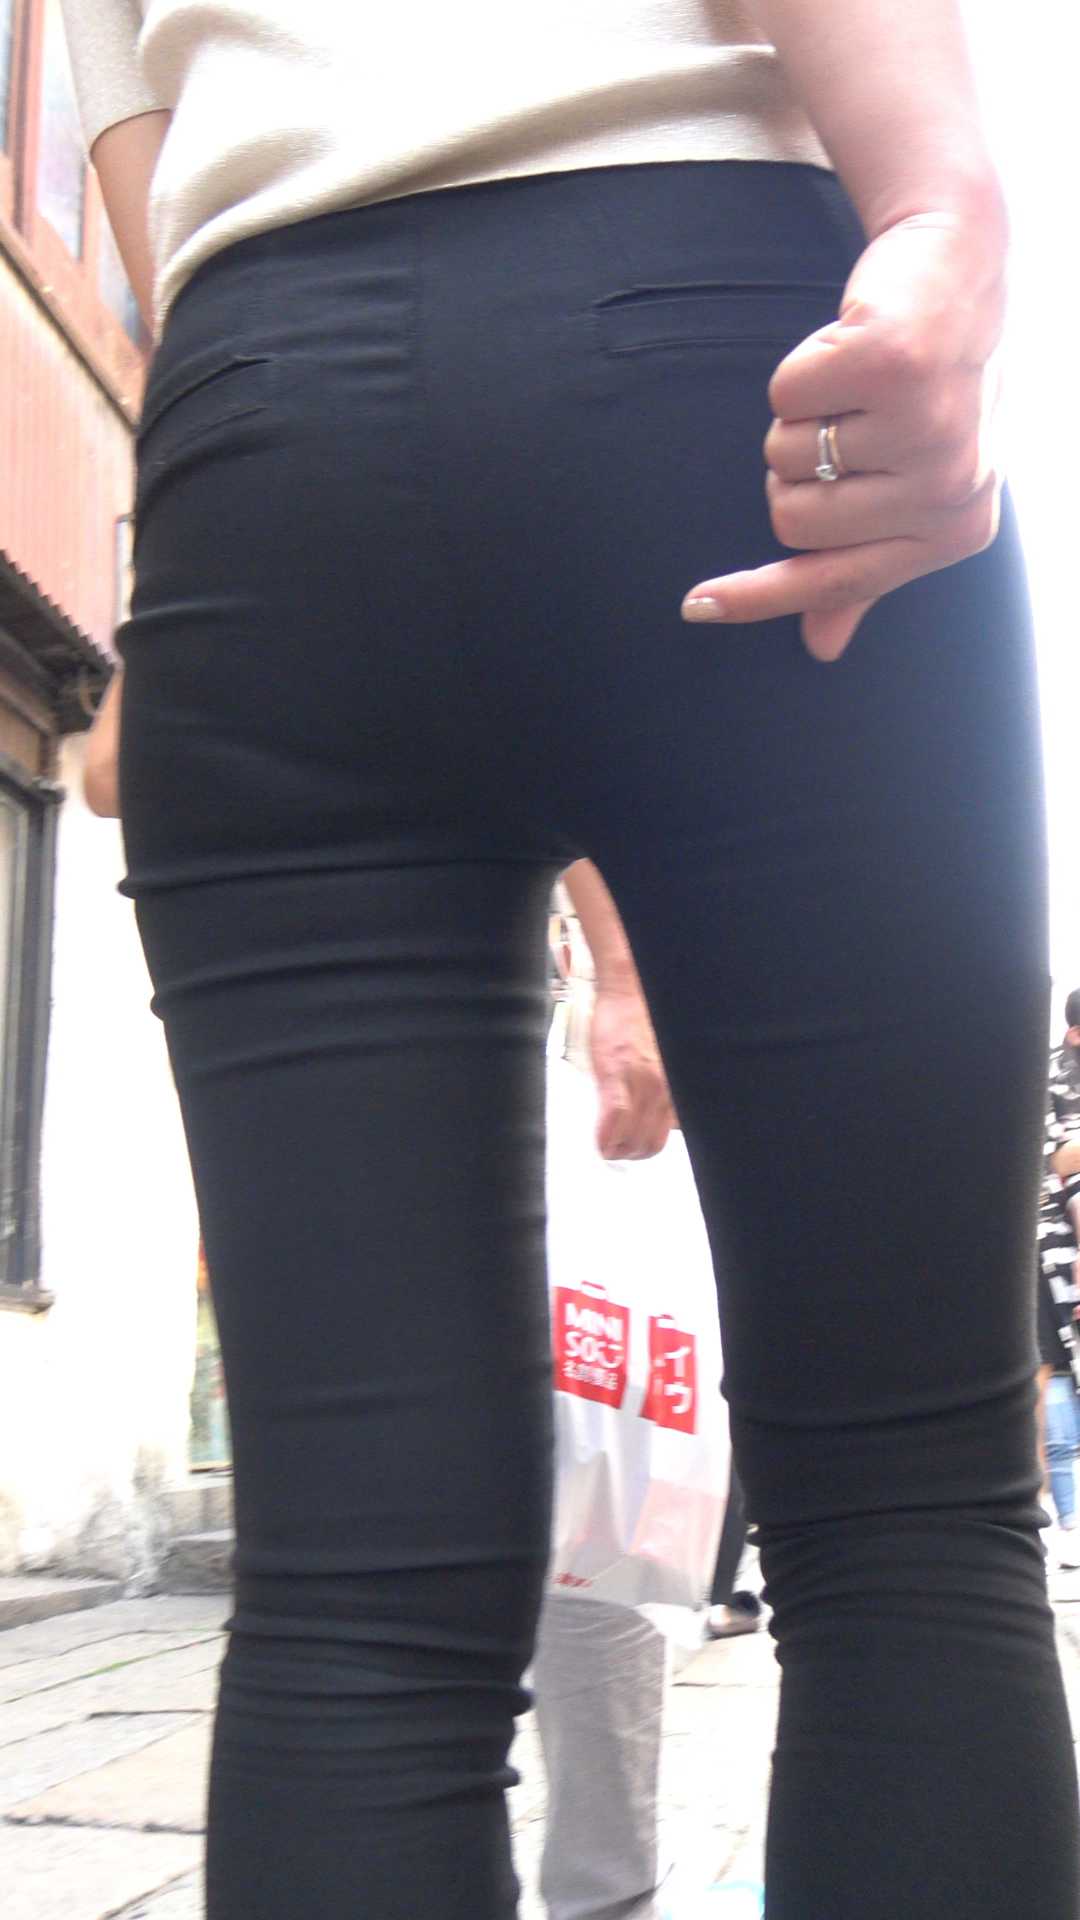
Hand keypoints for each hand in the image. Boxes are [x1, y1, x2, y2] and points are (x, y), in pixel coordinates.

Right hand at [588, 985, 674, 1160]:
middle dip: (630, 1153)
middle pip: (650, 1145)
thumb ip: (662, 1093)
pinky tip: (599, 1140)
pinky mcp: (615, 1076)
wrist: (629, 990)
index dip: (645, 1147)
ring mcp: (641, 1084)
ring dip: (615, 1148)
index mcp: (675, 1088)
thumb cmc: (642, 1022)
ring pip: (632, 1140)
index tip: (632, 1144)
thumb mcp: (661, 1063)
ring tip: (606, 1140)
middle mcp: (664, 1090)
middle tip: (616, 1146)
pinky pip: (613, 1121)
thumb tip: (659, 1121)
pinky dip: (604, 1138)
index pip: (667, 1135)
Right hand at [682, 212, 1005, 660]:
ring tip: (855, 384)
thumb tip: (822, 647)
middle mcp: (951, 486)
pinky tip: (849, 345)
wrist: (959, 267)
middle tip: (846, 424)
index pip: (836, 580)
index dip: (759, 597)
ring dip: (801, 414)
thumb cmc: (930, 388)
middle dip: (796, 470)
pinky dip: (800, 365)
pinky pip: (787, 392)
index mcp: (956, 528)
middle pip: (793, 517)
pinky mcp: (892, 364)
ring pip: (786, 454)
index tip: (697, 607)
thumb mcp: (911, 487)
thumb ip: (864, 566)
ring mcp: (928, 425)